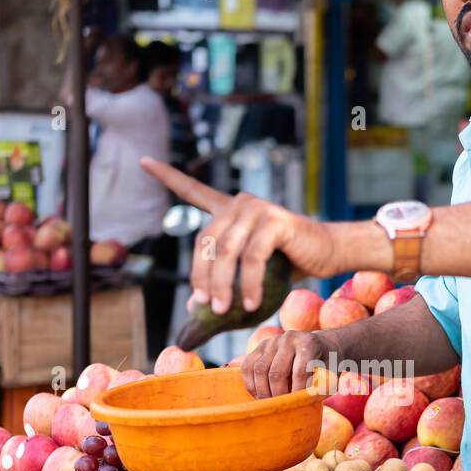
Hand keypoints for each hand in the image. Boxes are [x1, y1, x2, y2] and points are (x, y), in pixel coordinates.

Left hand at [140, 158, 339, 312]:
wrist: (327, 252)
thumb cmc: (288, 262)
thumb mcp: (249, 271)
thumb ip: (223, 280)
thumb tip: (195, 307)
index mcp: (229, 210)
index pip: (193, 191)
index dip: (168, 176)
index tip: (144, 160)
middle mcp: (239, 204)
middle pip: (205, 242)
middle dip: (201, 277)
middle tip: (204, 305)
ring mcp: (257, 209)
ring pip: (226, 251)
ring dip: (222, 285)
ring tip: (225, 310)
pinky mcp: (275, 221)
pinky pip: (252, 257)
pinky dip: (248, 284)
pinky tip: (250, 304)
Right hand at [241, 328, 333, 398]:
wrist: (321, 346)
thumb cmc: (327, 366)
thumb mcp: (331, 375)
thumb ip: (320, 388)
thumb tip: (301, 404)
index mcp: (308, 343)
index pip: (299, 372)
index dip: (297, 393)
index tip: (297, 406)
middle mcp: (289, 338)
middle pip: (276, 373)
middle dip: (277, 395)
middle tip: (281, 408)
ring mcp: (272, 341)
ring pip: (258, 370)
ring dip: (263, 392)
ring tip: (270, 403)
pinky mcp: (260, 347)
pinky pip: (247, 366)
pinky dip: (251, 384)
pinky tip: (259, 395)